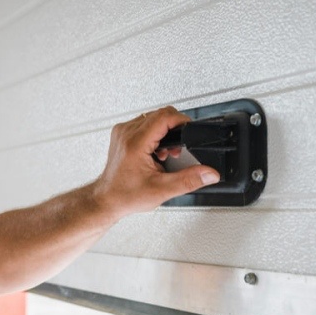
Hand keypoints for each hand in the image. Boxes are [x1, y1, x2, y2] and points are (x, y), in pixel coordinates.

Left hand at [93, 106, 219, 218]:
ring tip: (164, 153)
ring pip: (152, 118)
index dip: (182, 121)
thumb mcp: (162, 190)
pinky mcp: (122, 134)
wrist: (107, 199)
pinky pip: (143, 124)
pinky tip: (155, 151)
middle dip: (174, 129)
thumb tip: (208, 174)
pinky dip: (154, 134)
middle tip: (176, 150)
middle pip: (159, 114)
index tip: (190, 130)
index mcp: (135, 143)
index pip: (164, 117)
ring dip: (164, 132)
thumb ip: (189, 180)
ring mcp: (122, 132)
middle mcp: (126, 133)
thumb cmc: (125, 195)